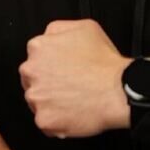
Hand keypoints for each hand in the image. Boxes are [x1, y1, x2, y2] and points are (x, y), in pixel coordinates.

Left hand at [20, 19, 130, 137]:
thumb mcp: (85, 27)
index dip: (50, 65)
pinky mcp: (43, 119)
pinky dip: (56, 122)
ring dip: (50, 103)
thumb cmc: (105, 63)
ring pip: (37, 102)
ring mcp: (36, 97)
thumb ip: (58, 30)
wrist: (118, 91)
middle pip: (31, 79)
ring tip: (73, 100)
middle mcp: (31, 71)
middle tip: (69, 86)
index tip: (61, 70)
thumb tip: (50, 36)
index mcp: (39, 48)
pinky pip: (45, 122)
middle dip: (47, 84)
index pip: (34, 58)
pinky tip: (72, 113)